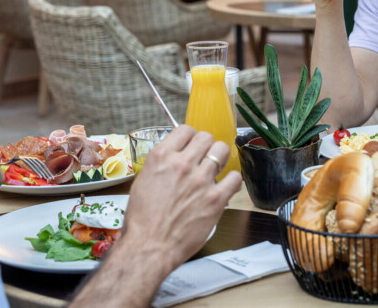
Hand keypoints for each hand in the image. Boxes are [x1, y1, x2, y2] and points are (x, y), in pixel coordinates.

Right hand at [122, 125, 241, 272]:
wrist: (149, 246)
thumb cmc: (142, 221)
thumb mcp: (142, 182)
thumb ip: (161, 166)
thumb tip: (173, 159)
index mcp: (161, 157)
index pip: (185, 130)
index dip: (190, 137)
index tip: (191, 145)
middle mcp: (182, 164)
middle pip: (206, 137)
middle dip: (206, 146)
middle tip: (204, 157)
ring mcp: (200, 180)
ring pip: (221, 150)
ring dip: (219, 158)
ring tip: (215, 169)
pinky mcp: (215, 198)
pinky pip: (234, 177)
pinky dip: (232, 180)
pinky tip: (225, 186)